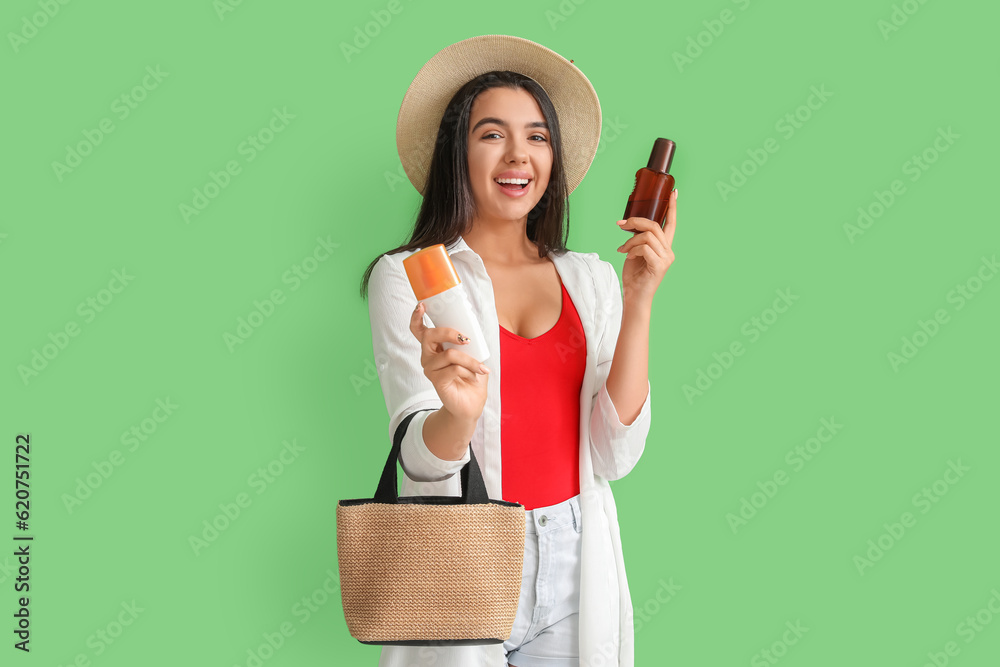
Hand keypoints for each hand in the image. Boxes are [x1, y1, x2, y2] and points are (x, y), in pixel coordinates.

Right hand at [408, 302, 488, 424]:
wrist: (471, 404)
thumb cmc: (471, 377)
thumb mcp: (473, 354)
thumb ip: (468, 341)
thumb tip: (472, 328)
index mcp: (435, 347)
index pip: (419, 330)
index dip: (417, 317)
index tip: (422, 306)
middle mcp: (428, 356)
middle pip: (429, 335)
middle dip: (449, 333)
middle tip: (467, 339)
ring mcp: (430, 369)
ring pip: (449, 354)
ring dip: (469, 360)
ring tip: (481, 368)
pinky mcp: (436, 381)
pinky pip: (454, 369)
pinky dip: (470, 370)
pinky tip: (476, 375)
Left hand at [616, 188, 676, 304]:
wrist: (634, 296)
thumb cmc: (634, 276)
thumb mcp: (635, 252)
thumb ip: (638, 239)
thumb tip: (629, 224)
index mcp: (664, 247)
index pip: (671, 224)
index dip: (672, 208)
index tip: (674, 192)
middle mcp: (668, 251)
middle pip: (654, 226)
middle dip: (635, 222)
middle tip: (620, 225)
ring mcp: (666, 259)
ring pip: (647, 236)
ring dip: (630, 241)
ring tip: (623, 250)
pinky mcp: (659, 265)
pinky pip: (644, 248)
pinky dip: (632, 250)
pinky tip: (628, 258)